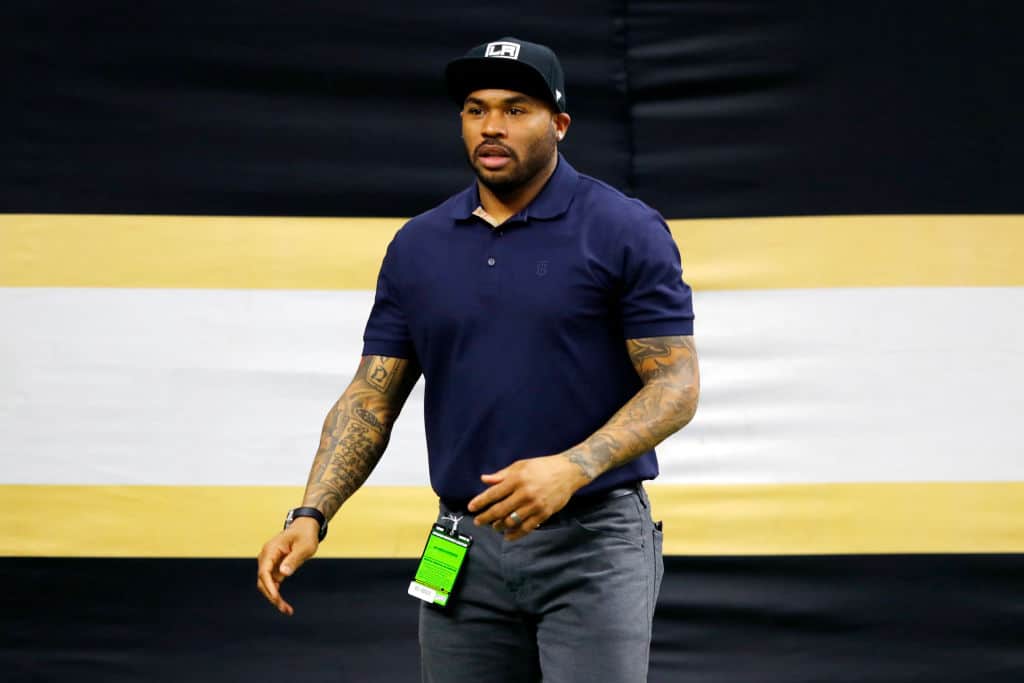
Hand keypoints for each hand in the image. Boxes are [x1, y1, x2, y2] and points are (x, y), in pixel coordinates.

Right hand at [256, 517, 319, 615]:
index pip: (264, 571)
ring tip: (287, 610)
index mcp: (270, 550)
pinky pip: (272, 583)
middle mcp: (266, 557)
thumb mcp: (305, 547)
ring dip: (274, 597)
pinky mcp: (274, 567)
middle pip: (262, 581)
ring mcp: (269, 563)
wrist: (305, 527)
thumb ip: (294, 560)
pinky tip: (284, 604)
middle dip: (272, 596)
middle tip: (284, 609)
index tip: (276, 598)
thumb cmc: (306, 535)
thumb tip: (283, 574)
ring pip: (266, 584)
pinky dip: (277, 593)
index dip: (269, 586)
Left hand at [468, 454, 589, 540]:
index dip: (480, 502)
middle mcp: (524, 493)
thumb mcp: (521, 466)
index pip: (494, 493)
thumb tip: (484, 480)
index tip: (471, 507)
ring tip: (494, 526)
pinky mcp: (544, 514)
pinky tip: (508, 536)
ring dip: (499, 526)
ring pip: (511, 521)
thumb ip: (502, 475)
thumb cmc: (542, 466)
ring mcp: (535, 505)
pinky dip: (515, 534)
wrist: (568, 471)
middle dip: (486, 517)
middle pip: (500, 510)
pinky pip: (526, 528)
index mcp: (517, 479)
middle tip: (478, 521)